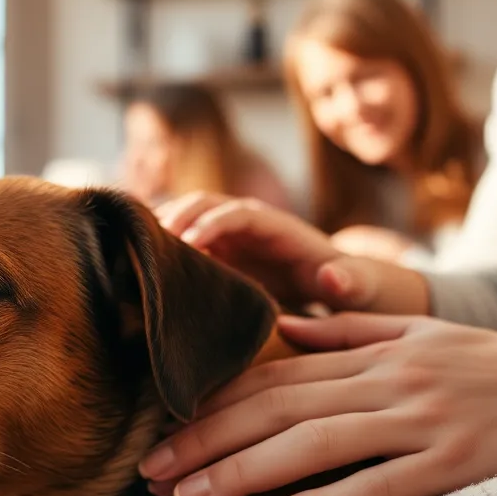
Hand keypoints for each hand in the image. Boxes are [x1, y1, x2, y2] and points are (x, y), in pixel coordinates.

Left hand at [138, 312, 496, 495]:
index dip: (215, 402)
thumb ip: (350, 330)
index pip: (277, 376)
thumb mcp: (421, 334)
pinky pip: (374, 487)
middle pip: (278, 408)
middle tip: (152, 468)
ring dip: (242, 471)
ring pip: (313, 445)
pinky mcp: (452, 464)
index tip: (164, 426)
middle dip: (207, 438)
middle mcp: (388, 384)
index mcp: (375, 355)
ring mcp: (420, 424)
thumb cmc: (495, 366)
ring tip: (188, 495)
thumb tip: (284, 325)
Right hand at [153, 192, 429, 314]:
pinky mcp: (221, 255)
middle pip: (205, 205)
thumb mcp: (362, 288)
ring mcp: (233, 238)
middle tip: (149, 243)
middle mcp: (252, 225)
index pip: (238, 213)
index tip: (186, 244)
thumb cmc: (357, 290)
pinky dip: (163, 246)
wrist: (350, 290)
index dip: (211, 224)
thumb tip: (331, 275)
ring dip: (163, 228)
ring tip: (135, 250)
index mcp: (281, 228)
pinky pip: (185, 242)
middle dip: (177, 217)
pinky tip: (139, 264)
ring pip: (189, 218)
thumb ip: (350, 281)